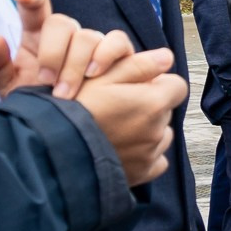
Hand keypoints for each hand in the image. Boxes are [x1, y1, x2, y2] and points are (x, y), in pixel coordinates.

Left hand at [0, 0, 135, 98]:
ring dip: (75, 65)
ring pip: (87, 35)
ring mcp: (93, 43)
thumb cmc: (41, 107)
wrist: (72, 131)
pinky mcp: (118, 54)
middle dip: (53, 52)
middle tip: (46, 81)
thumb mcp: (12, 91)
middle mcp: (67, 36)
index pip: (36, 7)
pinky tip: (94, 74)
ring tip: (66, 93)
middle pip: (62, 22)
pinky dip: (106, 54)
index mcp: (38, 37)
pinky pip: (117, 41)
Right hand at [63, 46, 185, 184]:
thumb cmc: (75, 109)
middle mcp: (157, 130)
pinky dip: (143, 155)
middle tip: (118, 107)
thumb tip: (166, 57)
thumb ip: (138, 65)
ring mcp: (150, 154)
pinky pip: (155, 161)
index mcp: (153, 102)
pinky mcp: (142, 174)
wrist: (54, 150)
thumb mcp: (101, 78)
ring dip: (146, 130)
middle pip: (165, 111)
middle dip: (149, 106)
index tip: (136, 87)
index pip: (176, 86)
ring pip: (160, 135)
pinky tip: (121, 149)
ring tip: (116, 129)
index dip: (157, 84)